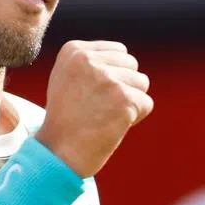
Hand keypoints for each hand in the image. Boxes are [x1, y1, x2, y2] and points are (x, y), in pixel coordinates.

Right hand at [37, 40, 152, 175]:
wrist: (58, 154)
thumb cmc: (64, 121)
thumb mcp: (67, 79)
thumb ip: (91, 62)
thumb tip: (124, 58)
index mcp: (74, 51)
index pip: (119, 52)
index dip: (112, 77)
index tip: (91, 96)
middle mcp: (90, 60)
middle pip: (132, 65)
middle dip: (123, 87)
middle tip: (100, 109)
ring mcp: (107, 79)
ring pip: (142, 83)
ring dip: (129, 103)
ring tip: (105, 117)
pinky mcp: (123, 99)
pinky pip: (146, 104)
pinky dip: (135, 118)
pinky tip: (113, 126)